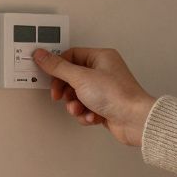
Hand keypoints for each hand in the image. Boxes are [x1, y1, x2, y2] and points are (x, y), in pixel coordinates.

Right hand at [34, 47, 156, 146]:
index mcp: (101, 57)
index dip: (58, 68)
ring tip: (81, 108)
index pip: (71, 56)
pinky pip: (85, 108)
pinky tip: (93, 116)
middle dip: (66, 91)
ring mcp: (104, 90)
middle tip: (61, 96)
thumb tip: (42, 55)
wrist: (134, 120)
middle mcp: (104, 71)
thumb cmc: (117, 95)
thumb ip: (58, 67)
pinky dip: (86, 114)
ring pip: (77, 95)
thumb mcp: (81, 78)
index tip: (48, 77)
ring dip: (75, 105)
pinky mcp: (104, 106)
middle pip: (72, 78)